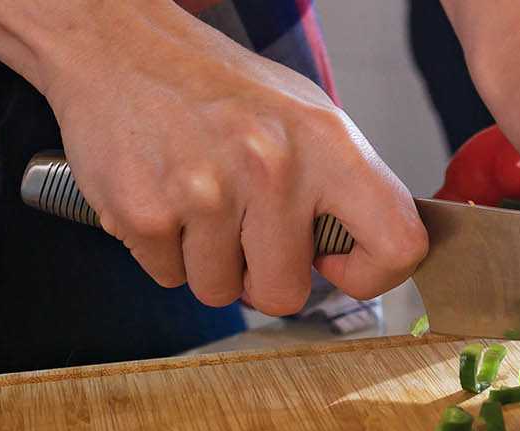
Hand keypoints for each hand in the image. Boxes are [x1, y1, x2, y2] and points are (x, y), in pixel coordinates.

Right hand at [35, 6, 424, 313]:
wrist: (121, 47)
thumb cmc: (219, 88)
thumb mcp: (306, 116)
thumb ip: (343, 186)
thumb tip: (363, 257)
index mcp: (328, 143)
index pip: (398, 244)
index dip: (371, 274)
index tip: (337, 264)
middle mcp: (272, 167)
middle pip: (284, 295)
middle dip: (261, 276)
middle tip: (245, 229)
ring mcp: (204, 193)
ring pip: (219, 291)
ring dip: (208, 262)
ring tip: (200, 202)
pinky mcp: (143, 213)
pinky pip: (168, 276)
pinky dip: (165, 250)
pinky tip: (166, 198)